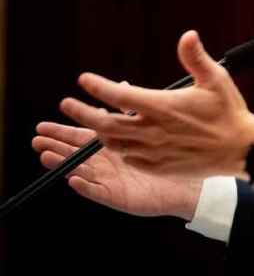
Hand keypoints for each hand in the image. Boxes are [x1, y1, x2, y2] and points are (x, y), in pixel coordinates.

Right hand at [32, 121, 201, 218]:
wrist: (189, 182)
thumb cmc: (172, 154)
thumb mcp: (152, 127)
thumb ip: (135, 109)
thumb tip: (124, 85)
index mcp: (112, 146)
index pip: (82, 136)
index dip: (63, 130)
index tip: (43, 124)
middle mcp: (106, 163)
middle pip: (74, 153)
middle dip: (55, 145)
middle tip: (36, 138)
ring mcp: (110, 180)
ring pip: (81, 171)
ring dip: (63, 163)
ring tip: (45, 155)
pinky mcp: (118, 197)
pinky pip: (98, 192)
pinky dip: (85, 186)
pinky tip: (74, 179)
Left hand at [58, 30, 253, 176]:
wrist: (242, 149)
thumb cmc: (229, 112)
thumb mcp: (216, 79)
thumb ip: (195, 57)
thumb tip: (187, 35)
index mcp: (163, 107)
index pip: (118, 96)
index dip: (97, 87)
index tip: (84, 80)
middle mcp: (153, 131)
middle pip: (104, 124)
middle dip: (81, 113)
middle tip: (67, 104)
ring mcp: (154, 151)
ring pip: (113, 143)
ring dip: (99, 132)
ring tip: (94, 122)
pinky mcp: (159, 166)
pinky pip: (129, 159)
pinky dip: (119, 149)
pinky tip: (120, 142)